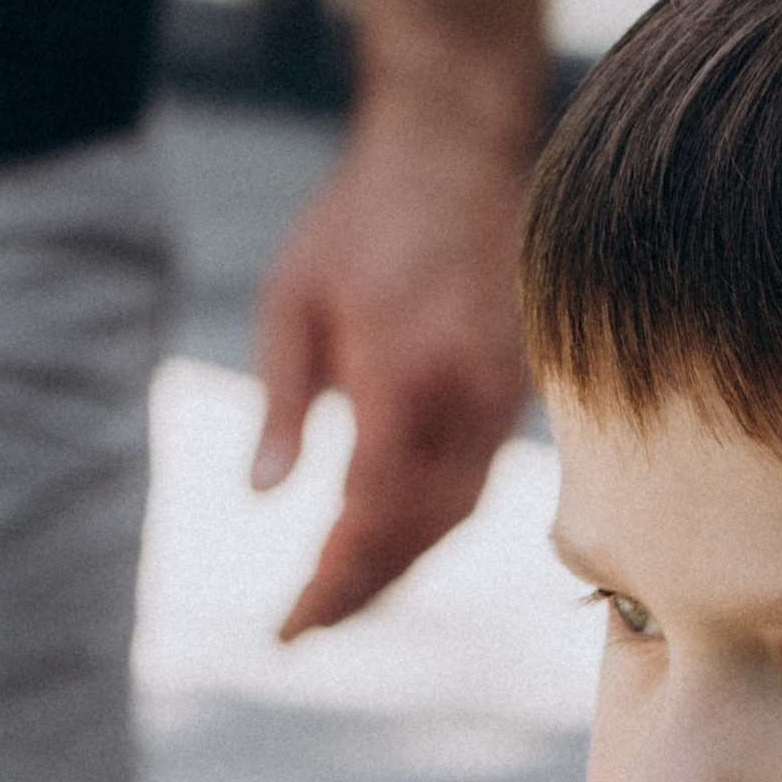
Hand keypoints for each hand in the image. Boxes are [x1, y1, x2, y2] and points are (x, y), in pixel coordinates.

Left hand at [253, 104, 534, 638]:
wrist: (453, 155)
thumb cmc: (361, 220)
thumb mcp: (291, 300)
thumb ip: (280, 404)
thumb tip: (266, 496)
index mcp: (402, 378)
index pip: (369, 516)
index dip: (330, 582)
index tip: (289, 625)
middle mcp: (463, 402)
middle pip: (417, 536)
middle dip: (360, 590)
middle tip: (305, 626)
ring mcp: (501, 403)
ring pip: (452, 520)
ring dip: (396, 568)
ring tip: (340, 596)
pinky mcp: (516, 397)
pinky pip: (473, 487)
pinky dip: (428, 527)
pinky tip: (389, 540)